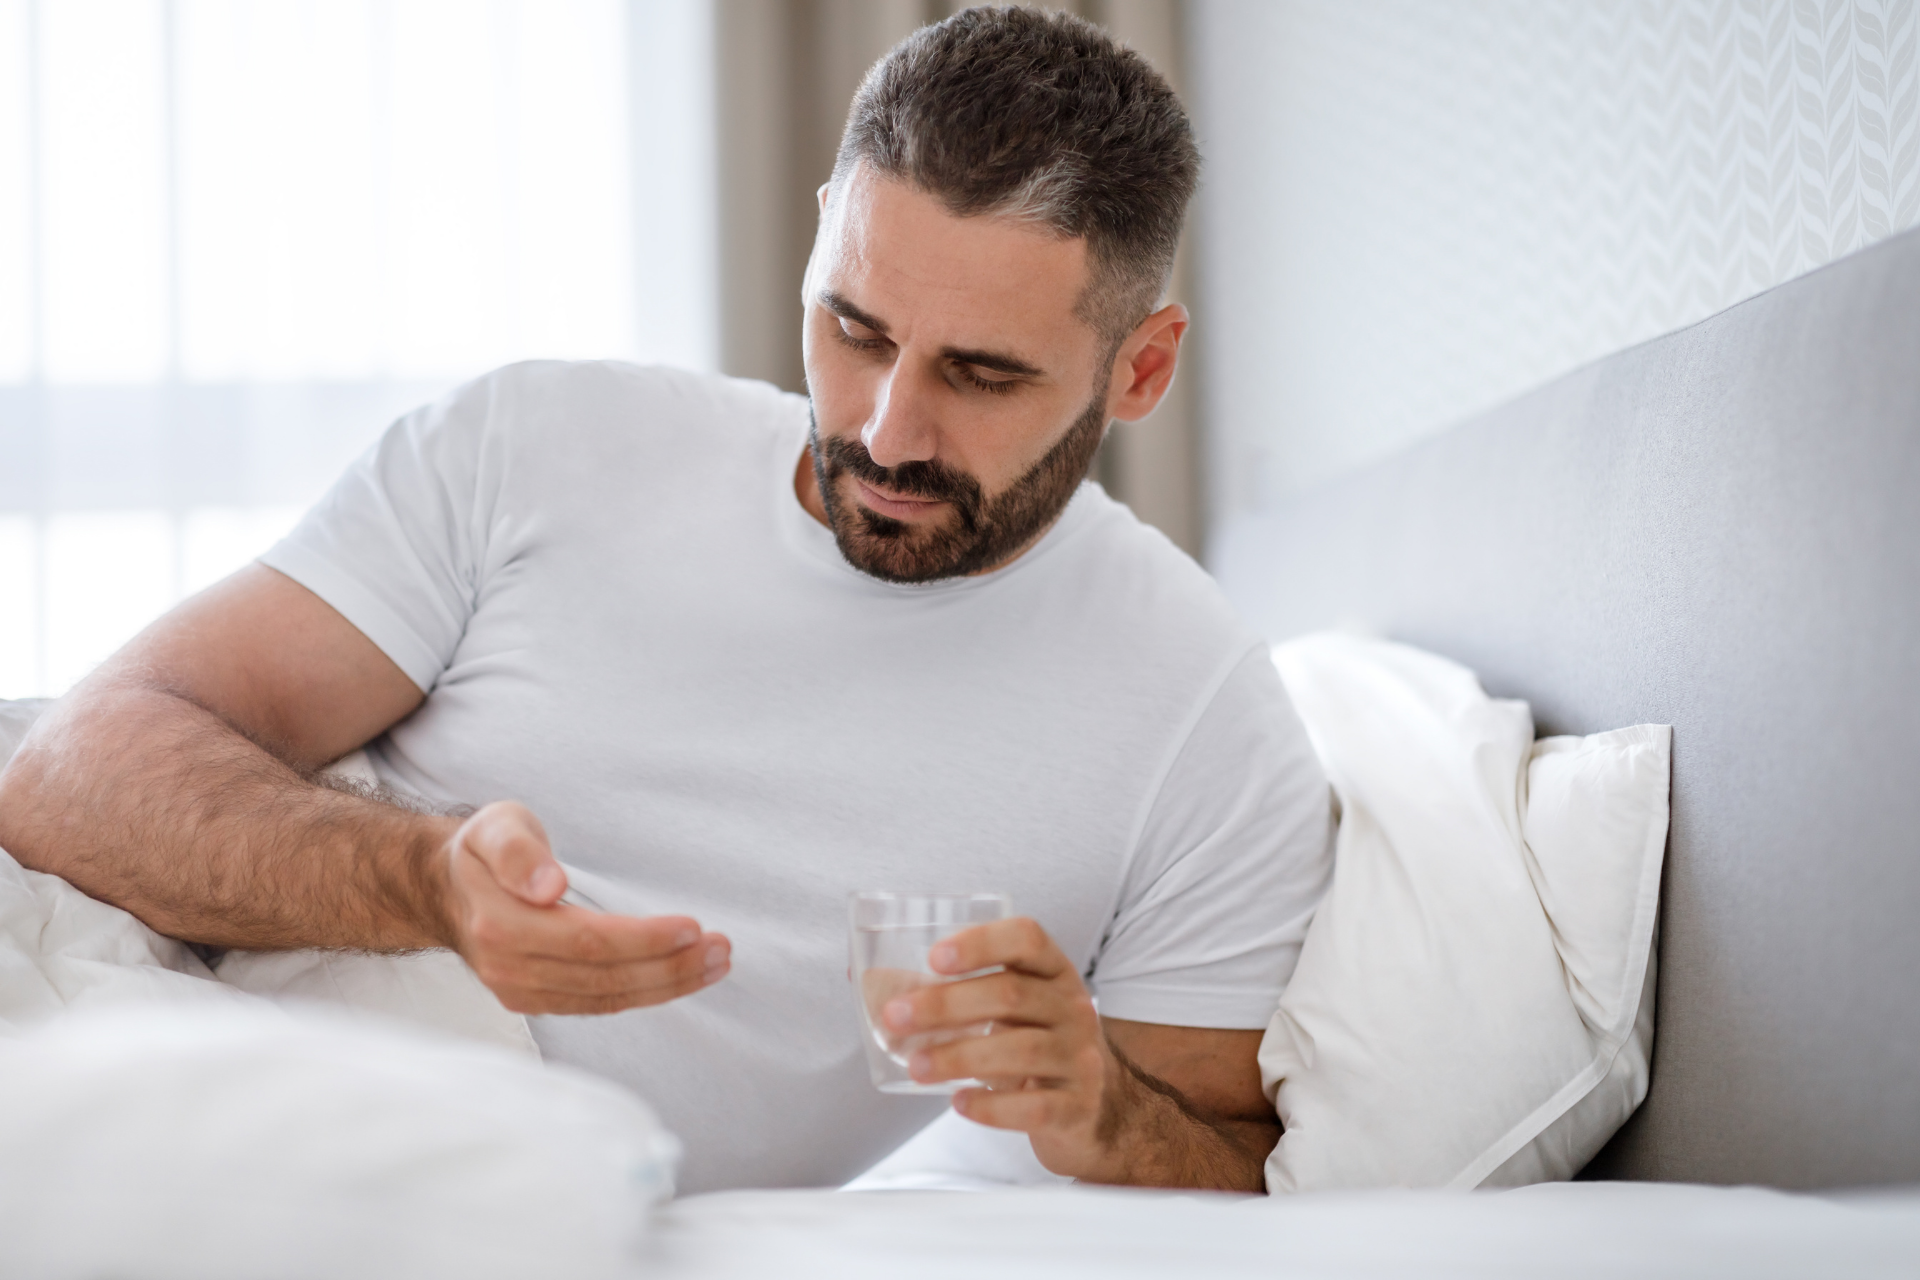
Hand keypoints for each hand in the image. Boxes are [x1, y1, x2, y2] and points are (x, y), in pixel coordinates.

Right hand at [440, 801, 729, 1014]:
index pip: (587, 942)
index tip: (692, 927)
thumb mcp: (495, 827)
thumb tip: (549, 886)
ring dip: (668, 985)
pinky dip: (644, 995)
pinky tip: (681, 978)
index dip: (643, 939)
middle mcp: (509, 968)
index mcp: (500, 926)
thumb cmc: (482, 852)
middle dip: (670, 967)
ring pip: (607, 999)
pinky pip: (598, 1005)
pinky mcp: (534, 1001)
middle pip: (604, 978)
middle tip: (722, 949)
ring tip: (716, 964)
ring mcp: (520, 991)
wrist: (445, 890)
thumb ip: (519, 852)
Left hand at [881, 916, 1132, 1181]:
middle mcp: (1072, 1008)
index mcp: (1052, 971)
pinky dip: (992, 1107)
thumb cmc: (1034, 1042)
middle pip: (1010, 995)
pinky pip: (1033, 1107)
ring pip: (1020, 1051)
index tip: (934, 957)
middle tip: (895, 1017)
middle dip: (945, 1005)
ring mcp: (1079, 1058)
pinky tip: (960, 1104)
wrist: (1097, 1106)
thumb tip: (866, 978)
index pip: (1028, 938)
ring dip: (958, 1056)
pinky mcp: (1076, 1107)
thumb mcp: (1008, 1008)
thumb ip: (947, 991)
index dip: (981, 943)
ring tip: (917, 1066)